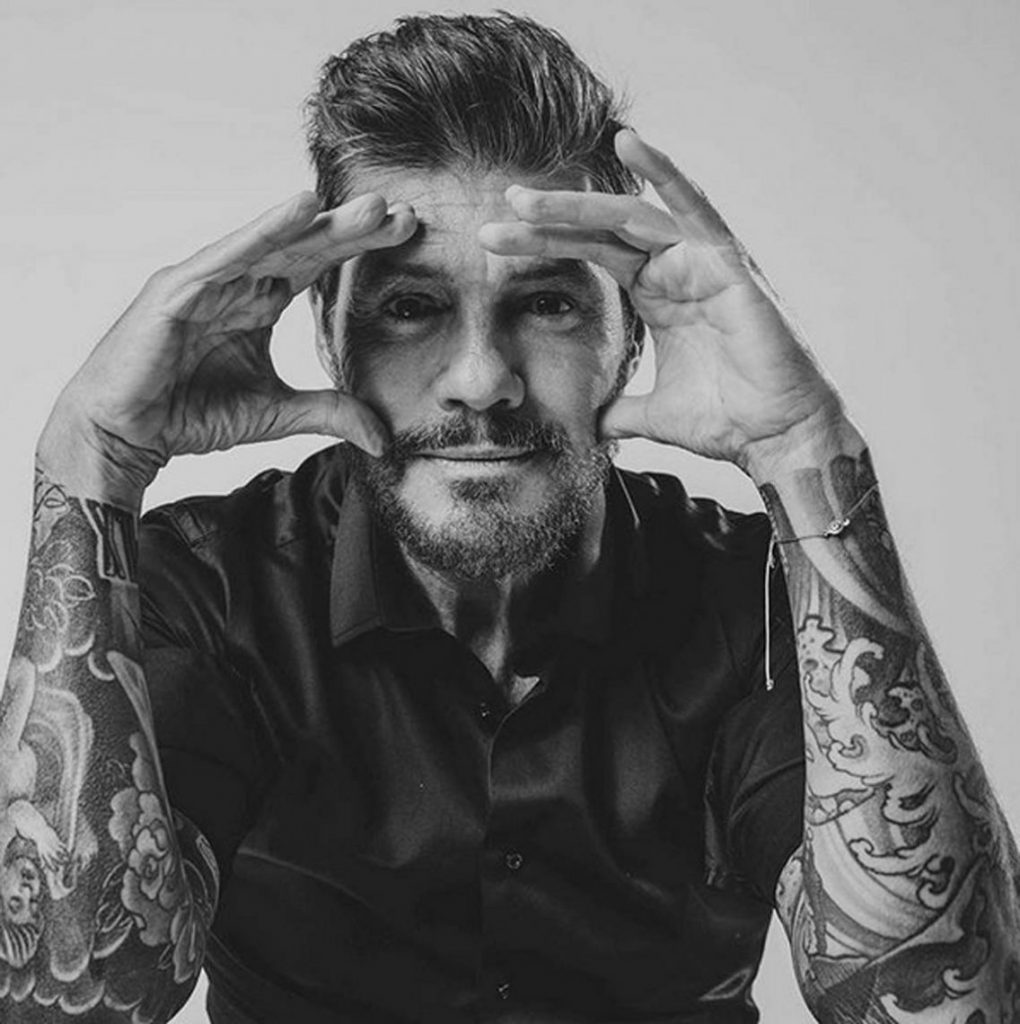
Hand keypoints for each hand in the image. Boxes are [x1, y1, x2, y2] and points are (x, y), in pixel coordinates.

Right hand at [40, 192, 416, 501]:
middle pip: (305, 247)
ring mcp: (206, 280)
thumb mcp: (277, 413)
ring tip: (370, 208)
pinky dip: (263, 231)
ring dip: (322, 224)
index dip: (360, 250)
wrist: (126, 435)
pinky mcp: (177, 289)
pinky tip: (302, 208)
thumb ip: (329, 413)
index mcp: (259, 303)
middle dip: (353, 230)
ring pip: (273, 244)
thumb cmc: (190, 415)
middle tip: (402, 213)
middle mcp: (236, 282)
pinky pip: (228, 256)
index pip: (318, 267)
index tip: (408, 234)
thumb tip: (381, 437)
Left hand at [478, 131, 844, 472]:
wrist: (777, 440)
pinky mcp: (728, 265)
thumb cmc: (729, 422)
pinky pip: (692, 208)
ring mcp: (702, 262)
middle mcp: (677, 269)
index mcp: (659, 295)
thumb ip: (621, 410)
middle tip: (500, 207)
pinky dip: (663, 172)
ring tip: (526, 196)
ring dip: (578, 205)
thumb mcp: (654, 415)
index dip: (544, 246)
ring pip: (632, 217)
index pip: (591, 255)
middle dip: (549, 219)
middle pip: (602, 230)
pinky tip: (628, 141)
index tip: (494, 242)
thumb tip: (592, 426)